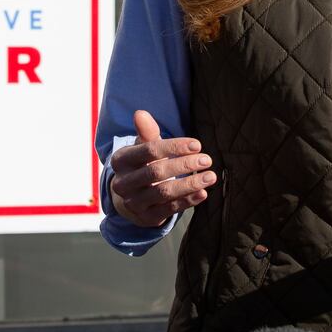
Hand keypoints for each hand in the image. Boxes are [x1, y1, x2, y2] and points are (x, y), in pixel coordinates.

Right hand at [109, 110, 215, 227]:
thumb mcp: (143, 147)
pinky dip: (187, 201)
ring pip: (163, 192)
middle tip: (207, 159)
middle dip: (184, 165)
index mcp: (121, 160)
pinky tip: (203, 193)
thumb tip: (140, 113)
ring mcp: (133, 202)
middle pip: (156, 172)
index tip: (197, 145)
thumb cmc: (142, 165)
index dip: (174, 147)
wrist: (131, 197)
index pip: (149, 151)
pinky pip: (169, 209)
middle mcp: (123, 183)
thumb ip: (146, 132)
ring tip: (210, 176)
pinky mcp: (146, 218)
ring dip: (190, 184)